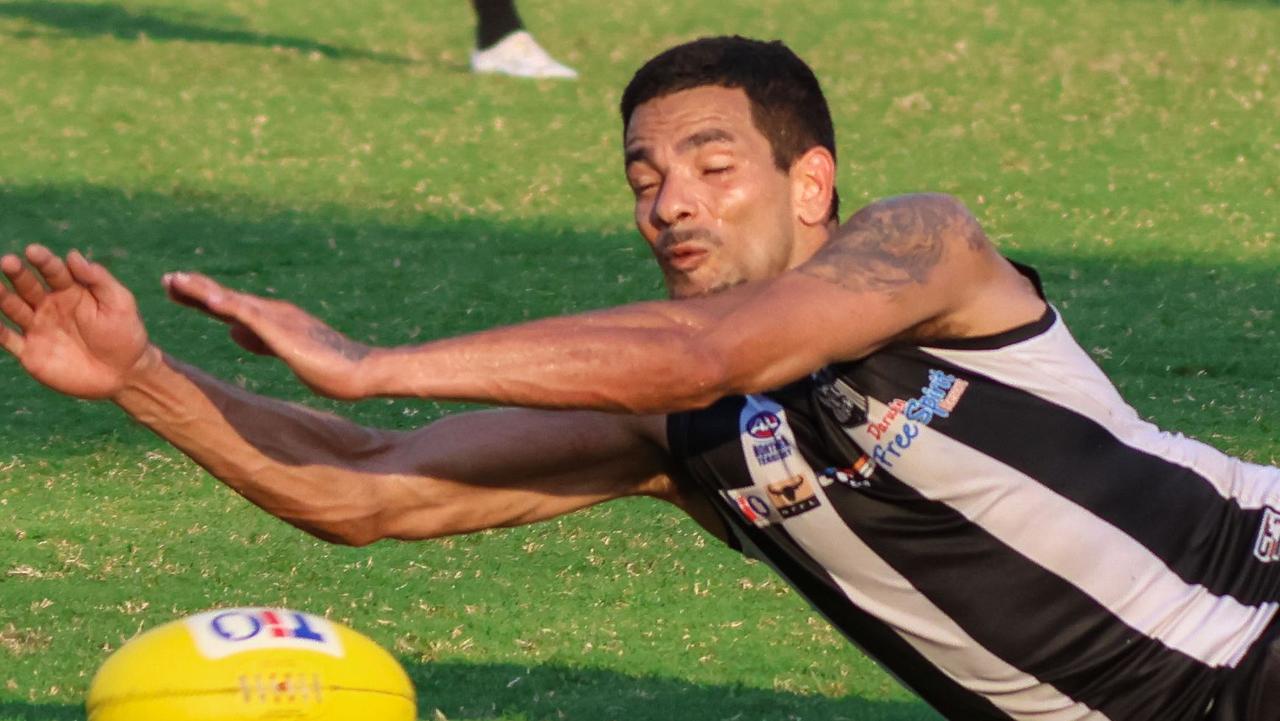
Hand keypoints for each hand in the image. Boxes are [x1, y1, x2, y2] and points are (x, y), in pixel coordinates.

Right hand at [0, 245, 154, 399]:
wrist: (124, 374)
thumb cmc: (125, 334)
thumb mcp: (119, 303)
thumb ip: (98, 279)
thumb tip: (73, 255)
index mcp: (71, 291)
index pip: (54, 272)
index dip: (44, 261)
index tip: (33, 251)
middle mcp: (50, 306)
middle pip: (28, 286)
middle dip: (18, 274)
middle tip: (9, 262)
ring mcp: (38, 328)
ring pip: (13, 308)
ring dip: (2, 297)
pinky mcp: (31, 352)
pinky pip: (8, 340)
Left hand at [162, 271, 373, 399]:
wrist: (361, 371)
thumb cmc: (331, 367)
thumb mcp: (285, 353)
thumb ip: (259, 341)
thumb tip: (231, 331)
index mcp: (273, 320)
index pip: (230, 306)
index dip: (201, 297)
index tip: (175, 289)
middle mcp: (273, 312)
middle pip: (225, 298)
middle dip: (195, 288)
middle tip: (167, 279)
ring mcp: (278, 319)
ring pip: (232, 301)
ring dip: (203, 290)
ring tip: (177, 281)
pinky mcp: (283, 331)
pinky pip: (250, 315)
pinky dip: (228, 305)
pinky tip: (209, 300)